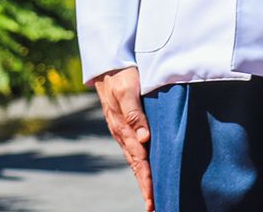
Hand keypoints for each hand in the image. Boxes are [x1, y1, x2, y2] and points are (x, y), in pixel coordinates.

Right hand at [94, 66, 153, 210]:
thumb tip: (145, 138)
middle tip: (153, 206)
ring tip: (150, 196)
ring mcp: (121, 131)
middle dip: (145, 186)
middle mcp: (122, 133)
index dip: (147, 180)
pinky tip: (144, 172)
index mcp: (123, 127)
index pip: (139, 159)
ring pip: (134, 160)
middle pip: (136, 165)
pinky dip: (139, 165)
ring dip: (143, 179)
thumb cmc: (121, 75)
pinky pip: (132, 150)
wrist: (108, 64)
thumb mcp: (127, 89)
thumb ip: (135, 113)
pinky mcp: (123, 127)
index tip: (153, 198)